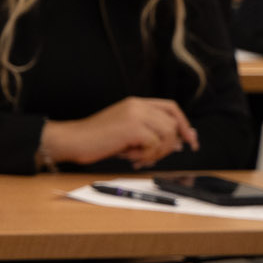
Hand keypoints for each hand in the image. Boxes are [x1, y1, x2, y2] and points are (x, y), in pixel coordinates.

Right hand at [47, 98, 198, 167]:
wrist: (71, 140)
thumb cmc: (97, 140)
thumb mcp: (127, 133)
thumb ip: (151, 133)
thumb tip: (180, 143)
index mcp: (137, 103)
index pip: (171, 108)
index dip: (184, 124)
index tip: (191, 140)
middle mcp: (138, 105)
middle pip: (173, 124)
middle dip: (170, 145)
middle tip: (153, 158)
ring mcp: (135, 115)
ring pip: (167, 135)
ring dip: (157, 152)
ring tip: (139, 158)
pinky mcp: (132, 128)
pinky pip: (155, 144)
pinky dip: (146, 155)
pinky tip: (131, 158)